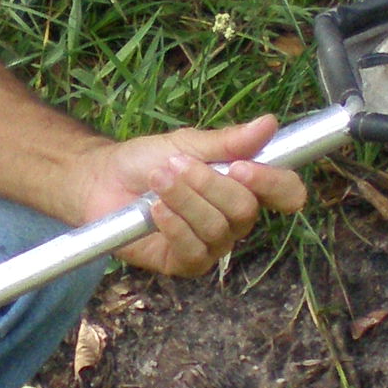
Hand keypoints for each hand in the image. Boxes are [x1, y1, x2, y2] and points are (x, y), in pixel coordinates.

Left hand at [77, 115, 309, 277]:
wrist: (102, 182)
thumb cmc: (147, 161)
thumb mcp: (186, 144)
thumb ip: (228, 142)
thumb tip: (269, 124)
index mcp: (245, 187)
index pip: (285, 193)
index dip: (273, 183)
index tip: (243, 167)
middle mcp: (235, 220)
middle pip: (245, 210)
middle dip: (208, 184)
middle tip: (174, 165)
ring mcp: (212, 244)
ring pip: (217, 228)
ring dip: (184, 199)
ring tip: (157, 180)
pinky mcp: (186, 264)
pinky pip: (194, 251)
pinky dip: (175, 226)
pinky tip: (155, 211)